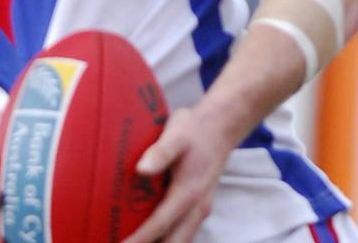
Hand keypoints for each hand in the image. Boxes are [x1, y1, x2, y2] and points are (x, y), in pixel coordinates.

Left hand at [121, 107, 233, 242]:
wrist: (221, 126)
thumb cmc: (196, 129)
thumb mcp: (176, 134)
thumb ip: (160, 152)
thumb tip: (141, 169)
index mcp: (189, 191)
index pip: (161, 223)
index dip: (141, 238)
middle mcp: (197, 206)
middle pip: (174, 241)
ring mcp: (200, 208)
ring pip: (181, 239)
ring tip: (135, 242)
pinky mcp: (198, 206)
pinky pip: (183, 231)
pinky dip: (167, 237)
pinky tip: (150, 235)